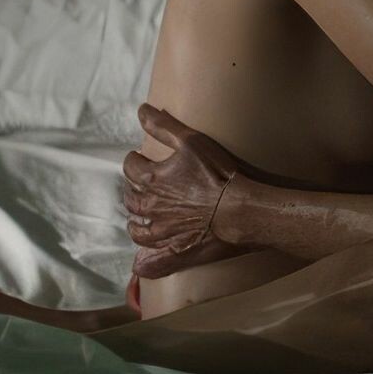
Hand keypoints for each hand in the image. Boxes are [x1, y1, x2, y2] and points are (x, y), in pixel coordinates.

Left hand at [123, 103, 249, 278]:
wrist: (241, 211)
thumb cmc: (219, 174)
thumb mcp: (192, 141)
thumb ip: (164, 126)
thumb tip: (141, 110)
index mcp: (152, 179)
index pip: (131, 167)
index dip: (134, 160)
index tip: (139, 158)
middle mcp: (151, 207)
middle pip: (131, 198)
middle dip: (133, 190)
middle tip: (141, 186)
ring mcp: (162, 233)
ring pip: (138, 229)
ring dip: (136, 222)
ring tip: (140, 218)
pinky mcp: (176, 252)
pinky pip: (153, 262)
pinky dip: (145, 263)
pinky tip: (142, 263)